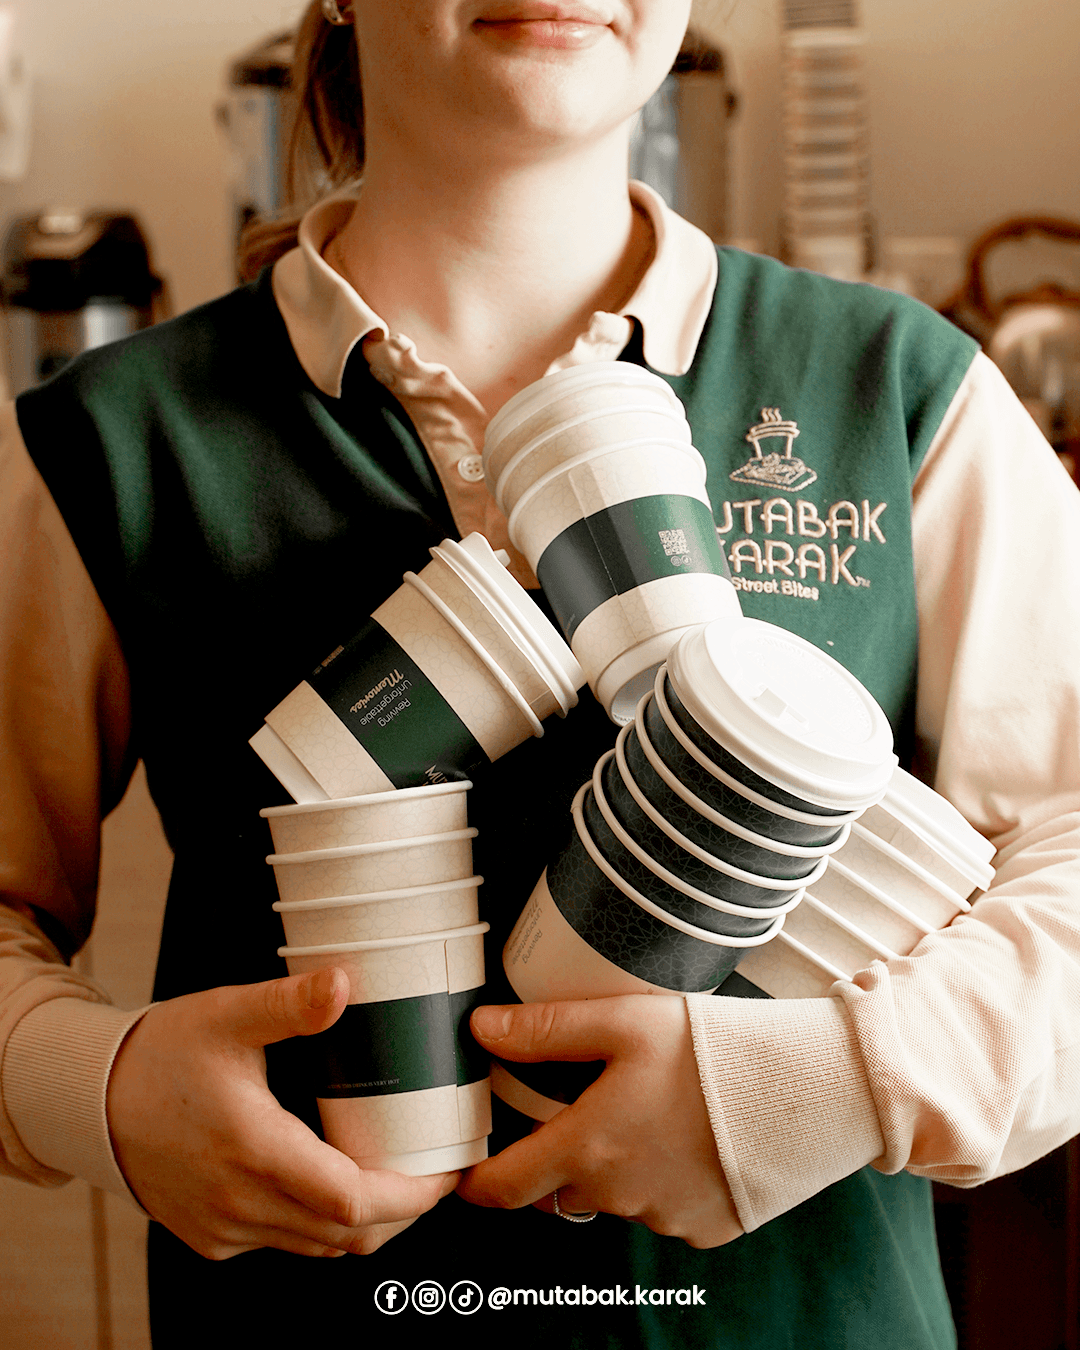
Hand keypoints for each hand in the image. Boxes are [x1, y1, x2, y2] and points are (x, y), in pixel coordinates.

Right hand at [106, 966, 456, 1259]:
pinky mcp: (210, 1237)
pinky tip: (329, 1179)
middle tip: (430, 1172)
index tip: (444, 1174)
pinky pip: (281, 1242)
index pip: (353, 1201)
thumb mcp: (228, 1015)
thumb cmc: (161, 1053)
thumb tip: (344, 983)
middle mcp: (239, 1202)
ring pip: (316, 1245)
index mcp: (254, 1150)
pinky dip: (316, 1223)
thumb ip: (290, 1003)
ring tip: (391, 1174)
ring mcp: (223, 1228)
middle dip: (399, 1212)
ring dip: (360, 1221)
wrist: (90, 1100)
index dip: (410, 1196)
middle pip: (344, 1234)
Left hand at [456, 996, 742, 1248]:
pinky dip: (665, 1178)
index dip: (478, 1182)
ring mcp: (665, 1218)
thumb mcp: (623, 1022)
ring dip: (620, 1164)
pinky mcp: (706, 1228)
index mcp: (588, 1147)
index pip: (506, 1186)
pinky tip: (691, 1135)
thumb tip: (483, 1028)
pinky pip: (666, 1207)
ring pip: (618, 1195)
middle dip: (564, 1153)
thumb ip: (547, 1029)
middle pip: (564, 1184)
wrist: (807, 1091)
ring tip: (655, 1109)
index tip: (467, 1174)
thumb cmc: (713, 1051)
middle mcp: (619, 1196)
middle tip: (589, 1105)